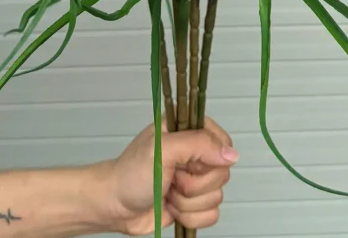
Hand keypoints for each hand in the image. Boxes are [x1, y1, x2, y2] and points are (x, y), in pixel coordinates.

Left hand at [96, 119, 237, 234]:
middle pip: (222, 174)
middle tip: (172, 178)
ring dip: (188, 202)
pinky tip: (172, 207)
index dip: (209, 159)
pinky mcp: (194, 203)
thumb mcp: (162, 150)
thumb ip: (198, 144)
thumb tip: (230, 154)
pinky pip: (211, 215)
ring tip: (168, 192)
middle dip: (193, 184)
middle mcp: (195, 154)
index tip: (188, 163)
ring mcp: (195, 179)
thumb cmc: (131, 174)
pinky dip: (190, 216)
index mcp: (190, 131)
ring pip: (217, 197)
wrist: (116, 205)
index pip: (223, 143)